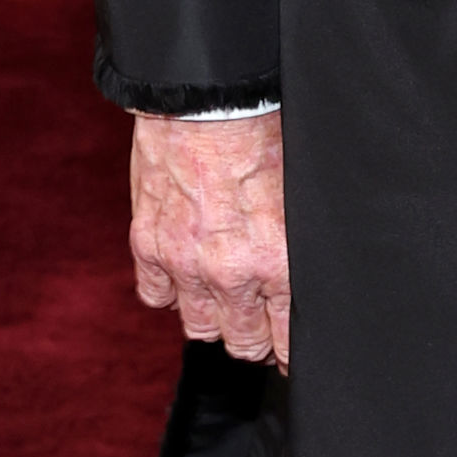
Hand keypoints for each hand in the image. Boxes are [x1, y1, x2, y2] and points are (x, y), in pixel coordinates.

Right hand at [130, 112, 289, 364]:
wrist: (211, 101)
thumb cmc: (267, 135)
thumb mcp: (304, 197)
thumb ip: (300, 248)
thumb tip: (308, 283)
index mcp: (278, 262)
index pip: (285, 339)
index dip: (288, 352)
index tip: (288, 354)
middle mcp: (230, 273)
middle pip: (242, 341)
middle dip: (255, 339)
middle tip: (261, 327)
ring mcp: (184, 263)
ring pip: (200, 326)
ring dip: (214, 318)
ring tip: (226, 303)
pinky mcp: (149, 245)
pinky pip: (157, 297)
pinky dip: (171, 292)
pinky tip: (186, 277)